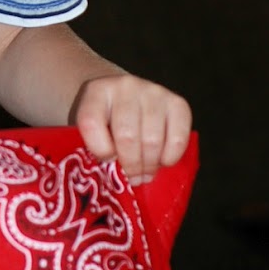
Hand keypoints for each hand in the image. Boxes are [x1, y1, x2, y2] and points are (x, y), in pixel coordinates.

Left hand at [70, 73, 190, 185]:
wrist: (126, 96)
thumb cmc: (105, 121)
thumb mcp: (90, 129)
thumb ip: (95, 148)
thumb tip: (112, 183)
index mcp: (96, 91)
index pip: (92, 123)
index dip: (98, 150)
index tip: (105, 162)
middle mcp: (125, 86)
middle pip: (126, 136)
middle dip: (129, 166)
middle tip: (131, 180)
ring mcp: (153, 92)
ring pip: (152, 140)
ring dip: (149, 165)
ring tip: (144, 174)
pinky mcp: (177, 102)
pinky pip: (178, 137)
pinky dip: (171, 157)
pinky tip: (163, 162)